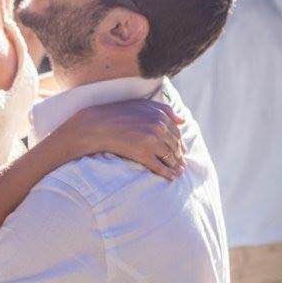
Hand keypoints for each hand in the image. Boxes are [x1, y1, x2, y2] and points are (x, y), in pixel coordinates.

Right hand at [71, 99, 185, 179]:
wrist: (98, 126)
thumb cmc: (118, 113)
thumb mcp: (143, 105)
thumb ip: (164, 110)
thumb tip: (182, 120)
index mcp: (160, 115)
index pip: (176, 133)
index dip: (179, 143)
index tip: (180, 151)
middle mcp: (159, 127)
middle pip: (175, 146)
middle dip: (179, 156)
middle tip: (181, 164)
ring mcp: (152, 142)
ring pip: (170, 157)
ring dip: (175, 166)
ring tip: (178, 172)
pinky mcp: (143, 154)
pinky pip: (160, 167)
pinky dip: (167, 173)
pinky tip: (171, 177)